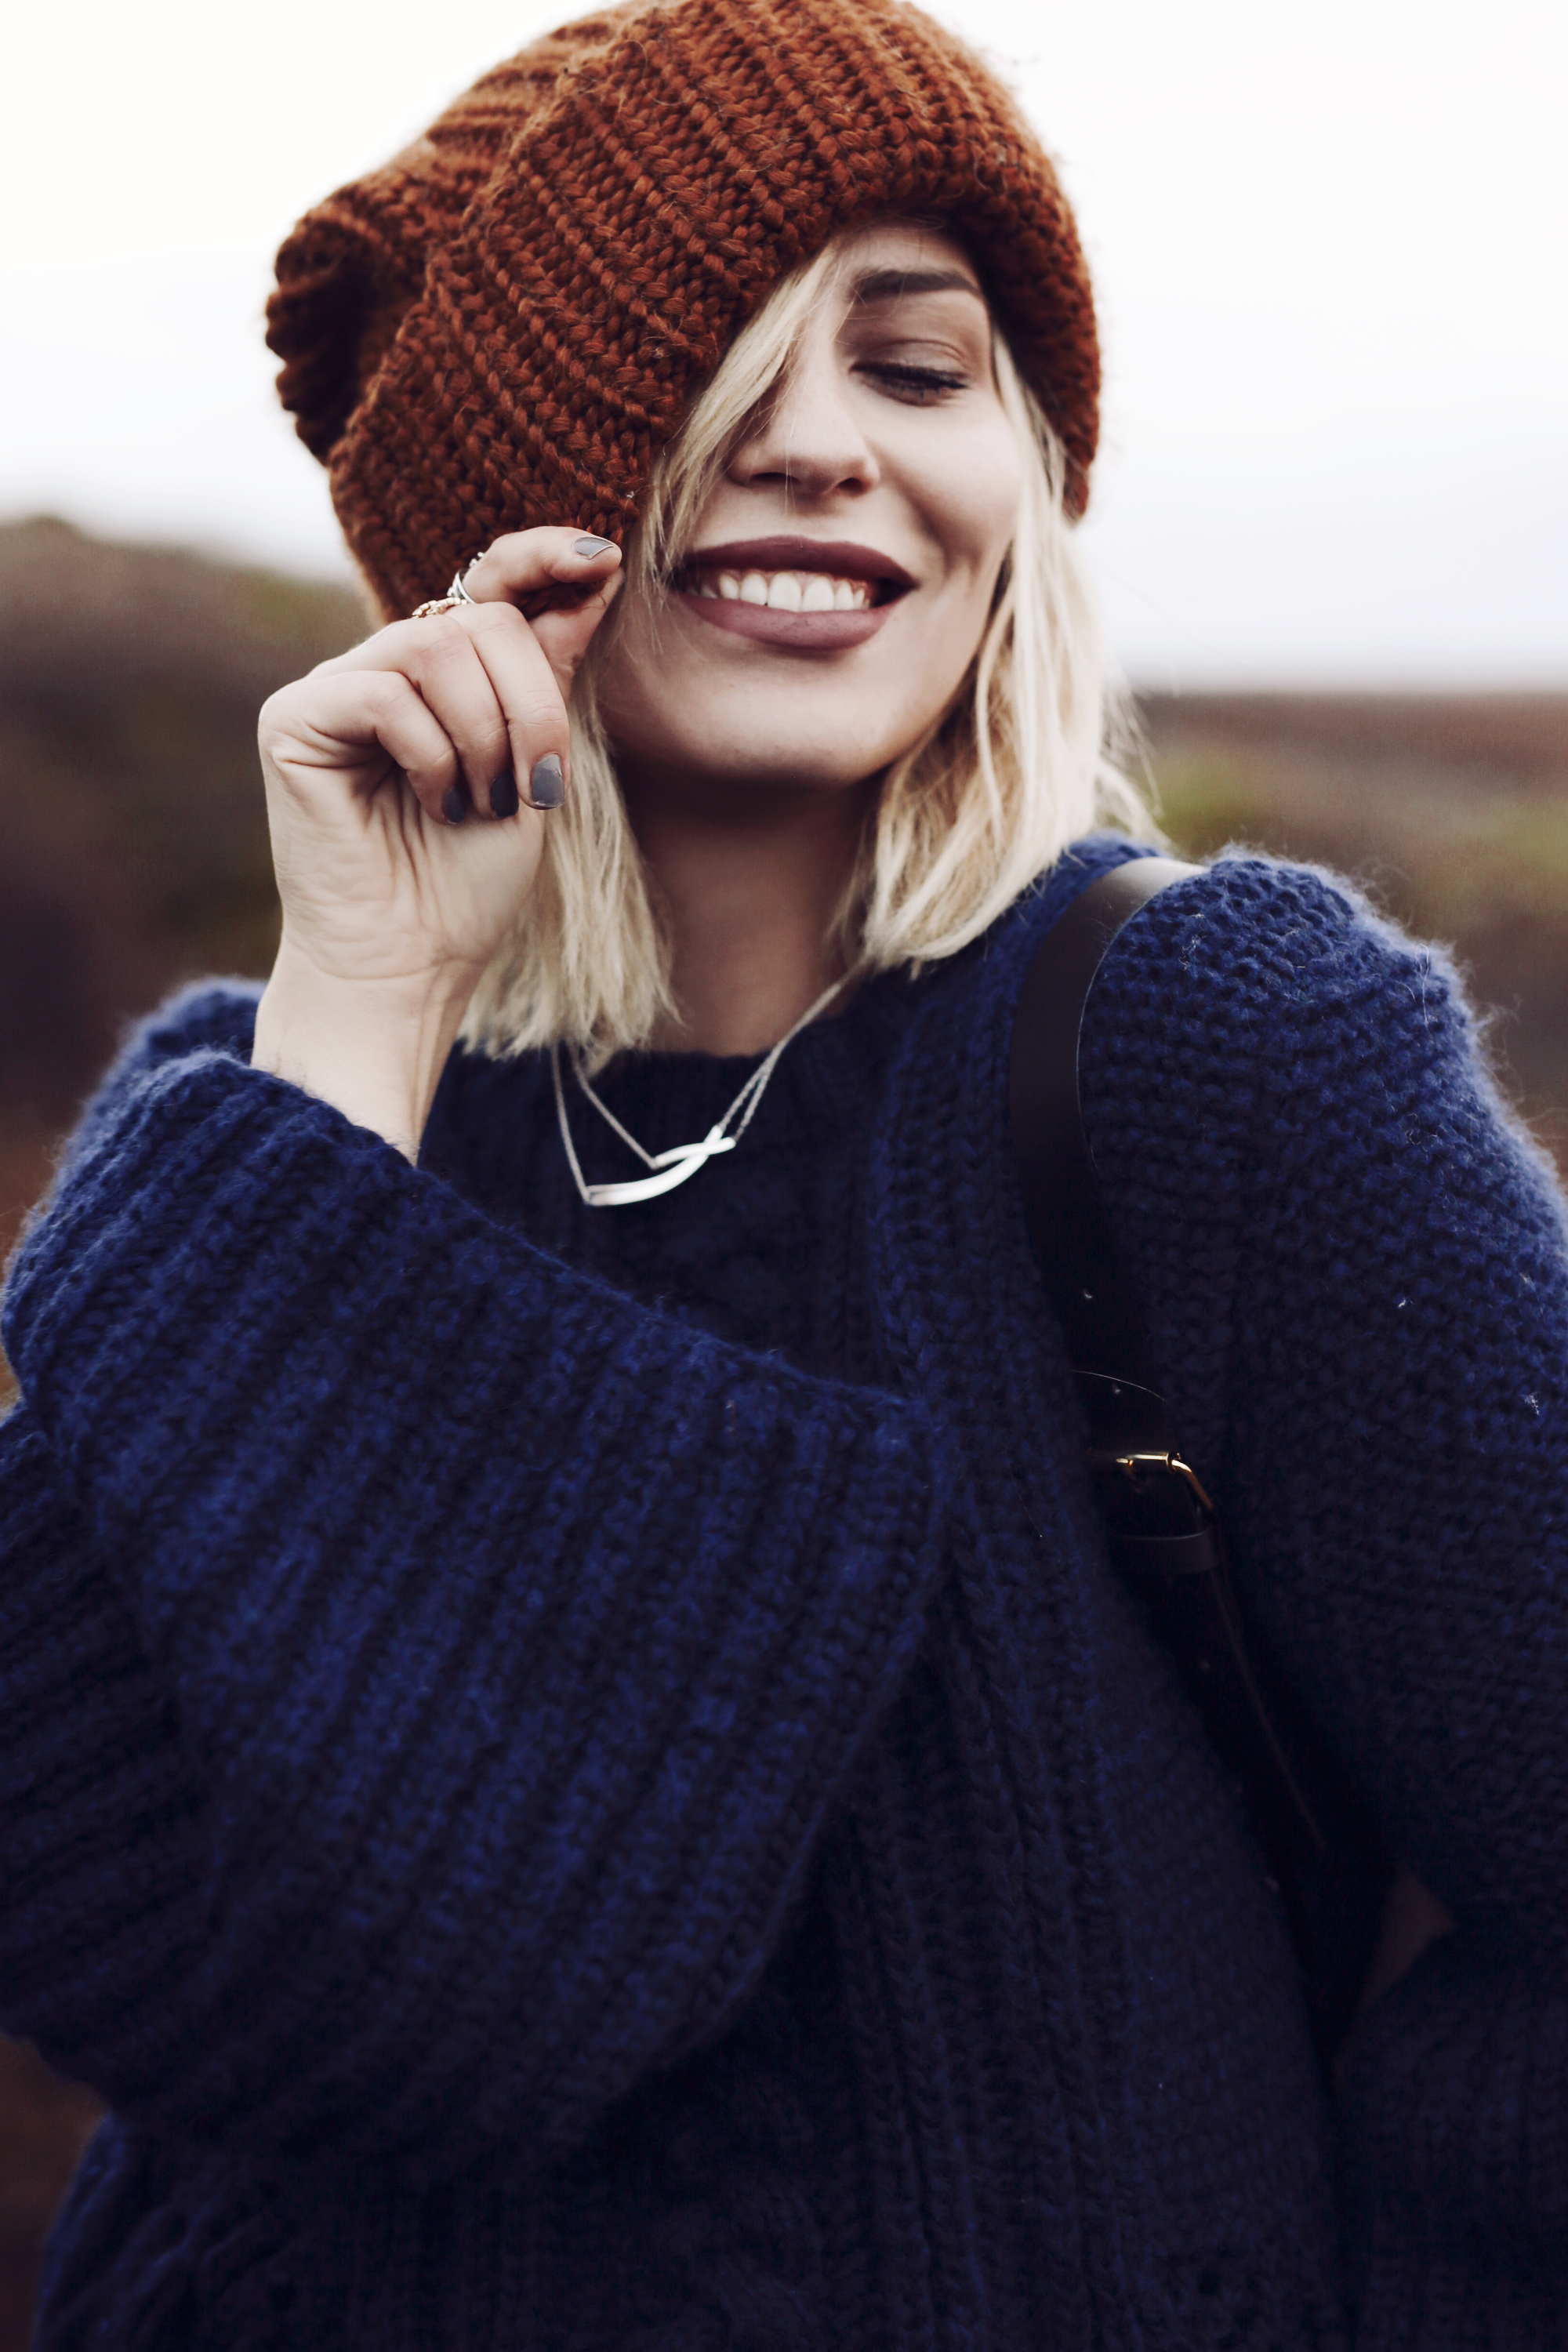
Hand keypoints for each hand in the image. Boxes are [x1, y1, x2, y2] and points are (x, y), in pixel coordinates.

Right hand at [252, 529, 620, 1151]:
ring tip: (481, 803)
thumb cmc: (468, 886)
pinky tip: (435, 803)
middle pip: (479, 619)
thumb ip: (548, 674)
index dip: (540, 557)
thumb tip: (597, 566)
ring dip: (484, 733)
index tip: (604, 562)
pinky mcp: (293, 719)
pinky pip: (384, 691)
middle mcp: (385, 672)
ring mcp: (335, 691)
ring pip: (434, 647)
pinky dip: (432, 753)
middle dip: (531, 704)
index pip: (487, 583)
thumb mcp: (535, 769)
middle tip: (534, 786)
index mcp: (444, 681)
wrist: (412, 967)